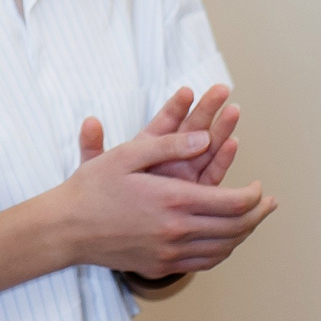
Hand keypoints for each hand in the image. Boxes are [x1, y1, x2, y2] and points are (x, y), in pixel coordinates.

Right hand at [50, 115, 273, 280]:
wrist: (64, 229)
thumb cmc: (92, 188)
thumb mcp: (127, 154)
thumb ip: (169, 144)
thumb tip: (206, 139)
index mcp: (173, 200)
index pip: (234, 203)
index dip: (254, 196)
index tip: (259, 187)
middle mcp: (176, 231)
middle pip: (236, 229)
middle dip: (258, 215)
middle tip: (267, 204)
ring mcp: (169, 253)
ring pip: (223, 249)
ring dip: (243, 234)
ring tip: (252, 221)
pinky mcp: (160, 266)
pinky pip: (204, 263)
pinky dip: (222, 251)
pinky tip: (224, 240)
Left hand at [91, 85, 240, 186]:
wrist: (116, 231)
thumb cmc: (102, 198)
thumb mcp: (95, 171)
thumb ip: (92, 147)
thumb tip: (88, 121)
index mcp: (146, 149)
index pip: (164, 123)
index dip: (175, 107)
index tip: (187, 91)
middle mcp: (169, 160)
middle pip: (191, 131)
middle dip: (206, 110)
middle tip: (221, 89)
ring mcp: (184, 177)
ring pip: (206, 149)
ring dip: (220, 130)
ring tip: (232, 110)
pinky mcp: (195, 194)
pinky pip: (211, 174)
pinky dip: (221, 159)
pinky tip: (232, 143)